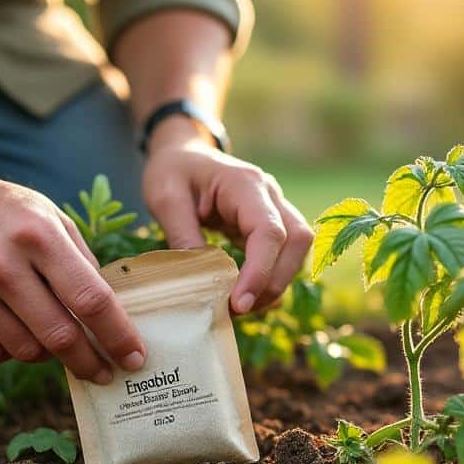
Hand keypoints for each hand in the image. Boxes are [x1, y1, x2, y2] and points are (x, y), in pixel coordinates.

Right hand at [0, 171, 145, 383]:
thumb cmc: (2, 212)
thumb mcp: (50, 218)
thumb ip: (82, 263)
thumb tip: (113, 316)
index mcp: (38, 236)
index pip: (90, 300)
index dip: (117, 335)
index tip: (134, 358)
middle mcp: (1, 266)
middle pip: (61, 336)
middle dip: (91, 362)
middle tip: (106, 372)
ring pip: (28, 352)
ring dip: (49, 353)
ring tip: (50, 333)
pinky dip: (10, 350)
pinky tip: (10, 326)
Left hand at [142, 120, 312, 313]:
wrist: (183, 153)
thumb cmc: (173, 170)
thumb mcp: (165, 198)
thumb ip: (182, 235)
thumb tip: (201, 280)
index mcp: (245, 184)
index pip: (269, 231)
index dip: (260, 271)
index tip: (239, 303)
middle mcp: (269, 195)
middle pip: (297, 242)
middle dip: (274, 282)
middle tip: (239, 309)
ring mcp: (274, 209)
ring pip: (298, 250)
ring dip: (276, 283)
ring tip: (240, 306)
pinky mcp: (269, 225)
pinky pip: (283, 254)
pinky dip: (269, 278)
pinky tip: (243, 295)